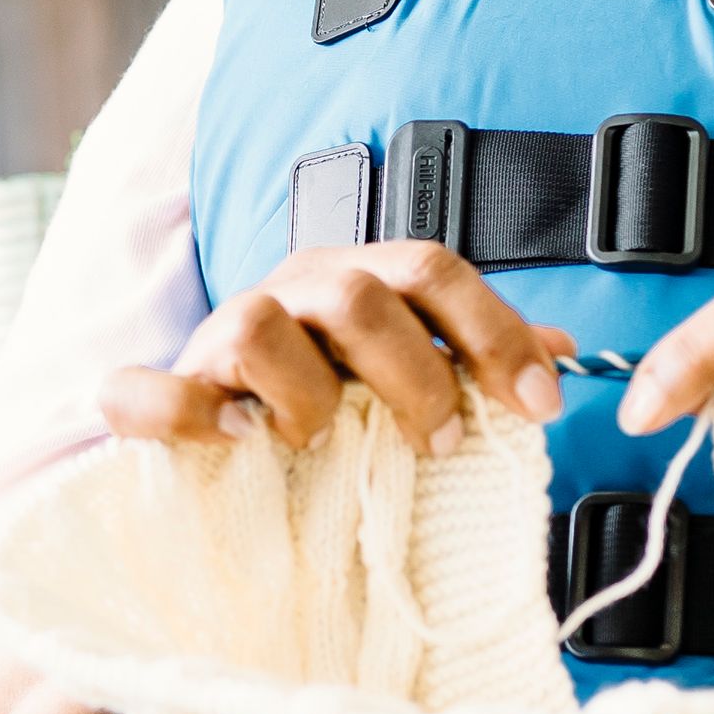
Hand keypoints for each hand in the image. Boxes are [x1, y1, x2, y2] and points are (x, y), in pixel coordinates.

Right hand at [98, 242, 571, 453]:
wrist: (212, 425)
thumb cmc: (326, 397)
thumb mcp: (403, 374)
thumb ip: (472, 359)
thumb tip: (563, 351)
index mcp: (355, 280)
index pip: (433, 269)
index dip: (492, 332)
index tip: (539, 405)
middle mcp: (290, 293)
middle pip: (361, 296)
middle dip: (416, 375)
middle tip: (441, 442)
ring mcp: (219, 336)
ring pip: (259, 325)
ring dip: (307, 395)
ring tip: (322, 443)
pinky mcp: (159, 391)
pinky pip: (150, 393)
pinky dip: (189, 415)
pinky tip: (236, 440)